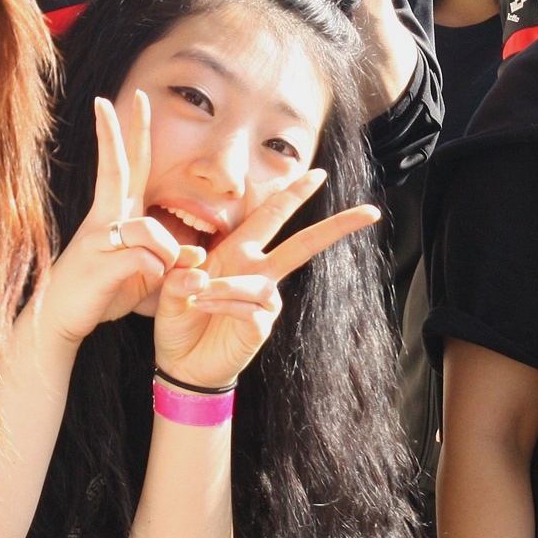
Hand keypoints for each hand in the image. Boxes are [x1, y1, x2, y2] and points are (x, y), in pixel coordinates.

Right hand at [34, 93, 199, 346]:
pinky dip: (155, 275)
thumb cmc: (99, 293)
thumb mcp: (140, 274)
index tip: (121, 101)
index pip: (121, 165)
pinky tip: (137, 288)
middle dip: (122, 131)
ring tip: (153, 277)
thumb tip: (196, 253)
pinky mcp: (101, 263)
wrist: (58, 321)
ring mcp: (99, 239)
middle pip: (117, 167)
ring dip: (166, 257)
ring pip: (152, 230)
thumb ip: (167, 260)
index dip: (124, 134)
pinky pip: (148, 259)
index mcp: (112, 214)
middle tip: (135, 95)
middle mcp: (103, 218)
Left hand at [149, 168, 380, 391]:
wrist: (179, 363)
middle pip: (303, 244)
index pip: (271, 216)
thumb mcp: (168, 288)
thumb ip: (179, 273)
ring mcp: (263, 300)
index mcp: (239, 252)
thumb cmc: (179, 321)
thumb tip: (200, 273)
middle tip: (369, 212)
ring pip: (261, 283)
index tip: (319, 174)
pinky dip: (226, 305)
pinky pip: (252, 308)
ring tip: (198, 297)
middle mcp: (258, 272)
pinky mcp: (261, 325)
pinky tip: (204, 307)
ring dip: (228, 287)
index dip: (294, 194)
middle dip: (335, 226)